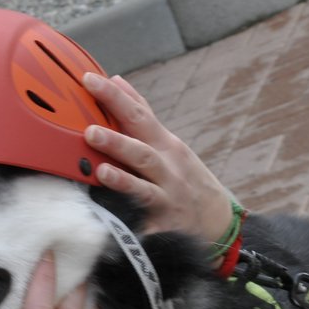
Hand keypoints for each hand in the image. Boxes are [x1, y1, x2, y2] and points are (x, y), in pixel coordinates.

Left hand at [81, 72, 235, 240]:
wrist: (219, 222)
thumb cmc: (184, 176)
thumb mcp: (168, 144)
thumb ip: (141, 114)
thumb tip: (115, 80)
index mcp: (165, 146)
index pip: (138, 116)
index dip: (114, 98)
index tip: (89, 80)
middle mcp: (168, 171)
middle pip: (142, 153)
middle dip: (117, 142)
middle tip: (89, 132)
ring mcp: (167, 200)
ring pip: (143, 189)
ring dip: (123, 181)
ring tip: (101, 172)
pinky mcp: (163, 228)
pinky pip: (144, 228)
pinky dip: (131, 226)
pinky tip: (111, 225)